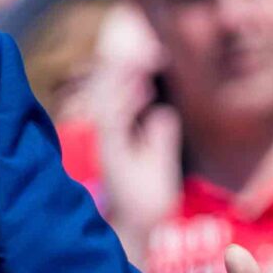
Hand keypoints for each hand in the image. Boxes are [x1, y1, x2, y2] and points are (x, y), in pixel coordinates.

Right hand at [80, 4, 179, 250]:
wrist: (142, 224)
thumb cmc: (150, 193)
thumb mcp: (160, 155)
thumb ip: (160, 133)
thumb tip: (164, 112)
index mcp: (117, 132)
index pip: (118, 93)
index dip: (132, 71)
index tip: (156, 54)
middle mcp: (108, 135)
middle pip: (109, 89)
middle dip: (127, 66)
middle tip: (152, 48)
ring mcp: (107, 143)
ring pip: (108, 100)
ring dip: (126, 78)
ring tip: (147, 60)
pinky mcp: (110, 153)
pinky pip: (114, 121)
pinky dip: (128, 103)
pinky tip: (145, 89)